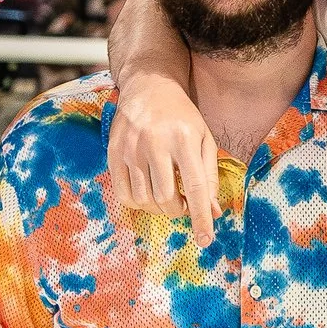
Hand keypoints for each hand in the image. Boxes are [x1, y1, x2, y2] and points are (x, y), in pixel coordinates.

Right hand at [108, 73, 218, 243]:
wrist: (148, 87)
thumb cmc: (182, 116)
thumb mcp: (205, 140)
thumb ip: (210, 177)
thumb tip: (213, 212)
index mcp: (185, 139)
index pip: (196, 188)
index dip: (201, 218)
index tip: (206, 241)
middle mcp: (155, 143)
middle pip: (166, 198)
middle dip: (178, 211)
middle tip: (184, 205)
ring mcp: (131, 148)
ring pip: (144, 200)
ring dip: (159, 209)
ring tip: (168, 197)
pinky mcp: (113, 152)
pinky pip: (123, 194)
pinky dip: (138, 204)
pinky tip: (148, 194)